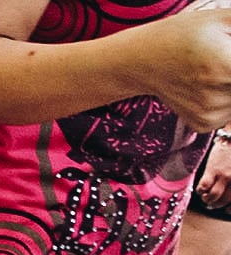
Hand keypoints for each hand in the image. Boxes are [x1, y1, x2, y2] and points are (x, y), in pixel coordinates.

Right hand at [138, 10, 230, 131]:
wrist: (142, 62)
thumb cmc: (183, 35)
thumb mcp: (224, 19)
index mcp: (222, 66)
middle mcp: (215, 96)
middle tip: (226, 60)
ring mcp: (210, 114)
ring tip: (219, 68)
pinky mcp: (205, 124)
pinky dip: (229, 96)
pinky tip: (210, 84)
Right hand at [198, 136, 230, 208]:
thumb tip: (227, 189)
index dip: (226, 205)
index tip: (222, 205)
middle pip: (223, 201)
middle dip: (216, 204)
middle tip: (211, 202)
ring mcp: (223, 176)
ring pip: (213, 197)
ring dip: (207, 200)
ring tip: (205, 197)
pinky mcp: (212, 170)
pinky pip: (203, 187)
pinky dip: (200, 191)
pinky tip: (201, 189)